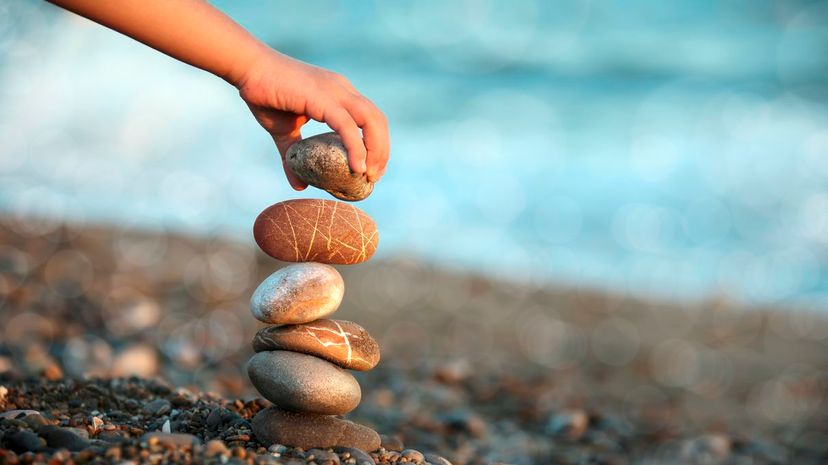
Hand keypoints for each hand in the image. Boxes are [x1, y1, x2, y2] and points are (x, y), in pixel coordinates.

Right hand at [236, 49, 388, 189]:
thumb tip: (298, 186)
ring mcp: (335, 91)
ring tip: (369, 176)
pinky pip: (347, 125)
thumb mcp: (283, 132)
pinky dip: (356, 147)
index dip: (377, 144)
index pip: (370, 118)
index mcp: (338, 93)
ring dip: (376, 150)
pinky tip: (357, 168)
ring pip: (371, 121)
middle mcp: (342, 90)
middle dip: (382, 150)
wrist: (247, 69)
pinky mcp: (322, 97)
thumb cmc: (265, 95)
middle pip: (377, 120)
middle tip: (374, 178)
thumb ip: (293, 157)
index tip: (373, 168)